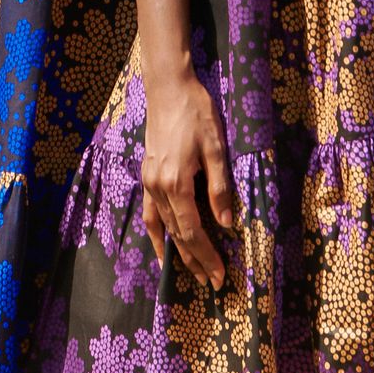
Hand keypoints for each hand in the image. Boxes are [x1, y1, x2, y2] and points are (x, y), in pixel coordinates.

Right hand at [141, 68, 235, 287]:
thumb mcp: (216, 147)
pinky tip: (161, 248)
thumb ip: (220, 188)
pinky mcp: (146, 175)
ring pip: (163, 227)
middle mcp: (159, 187)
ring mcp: (149, 182)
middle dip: (195, 261)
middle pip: (178, 234)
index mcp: (177, 183)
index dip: (206, 255)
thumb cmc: (196, 113)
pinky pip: (149, 213)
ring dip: (178, 253)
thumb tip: (227, 223)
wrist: (168, 89)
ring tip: (191, 275)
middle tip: (212, 284)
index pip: (193, 230)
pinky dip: (155, 234)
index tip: (219, 275)